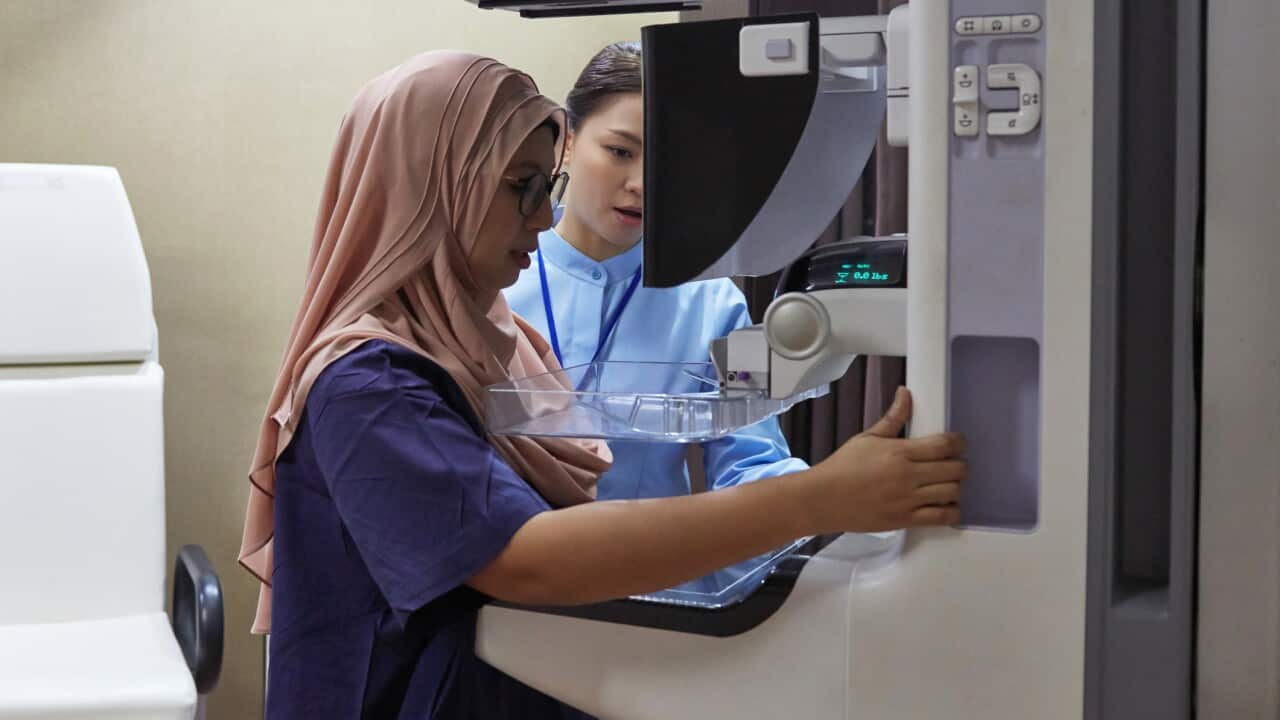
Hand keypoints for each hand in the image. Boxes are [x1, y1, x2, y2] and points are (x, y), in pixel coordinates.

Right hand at [805, 387, 965, 532]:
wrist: (823, 499)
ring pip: (952, 493)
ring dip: (956, 487)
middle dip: (960, 465)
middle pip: (955, 470)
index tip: (958, 443)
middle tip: (954, 463)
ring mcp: (908, 500)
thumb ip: (893, 417)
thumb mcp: (867, 438)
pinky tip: (946, 504)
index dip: (959, 442)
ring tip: (948, 483)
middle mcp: (907, 476)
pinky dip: (952, 511)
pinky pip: (942, 518)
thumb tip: (905, 393)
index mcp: (899, 452)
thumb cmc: (842, 468)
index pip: (944, 445)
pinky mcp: (905, 520)